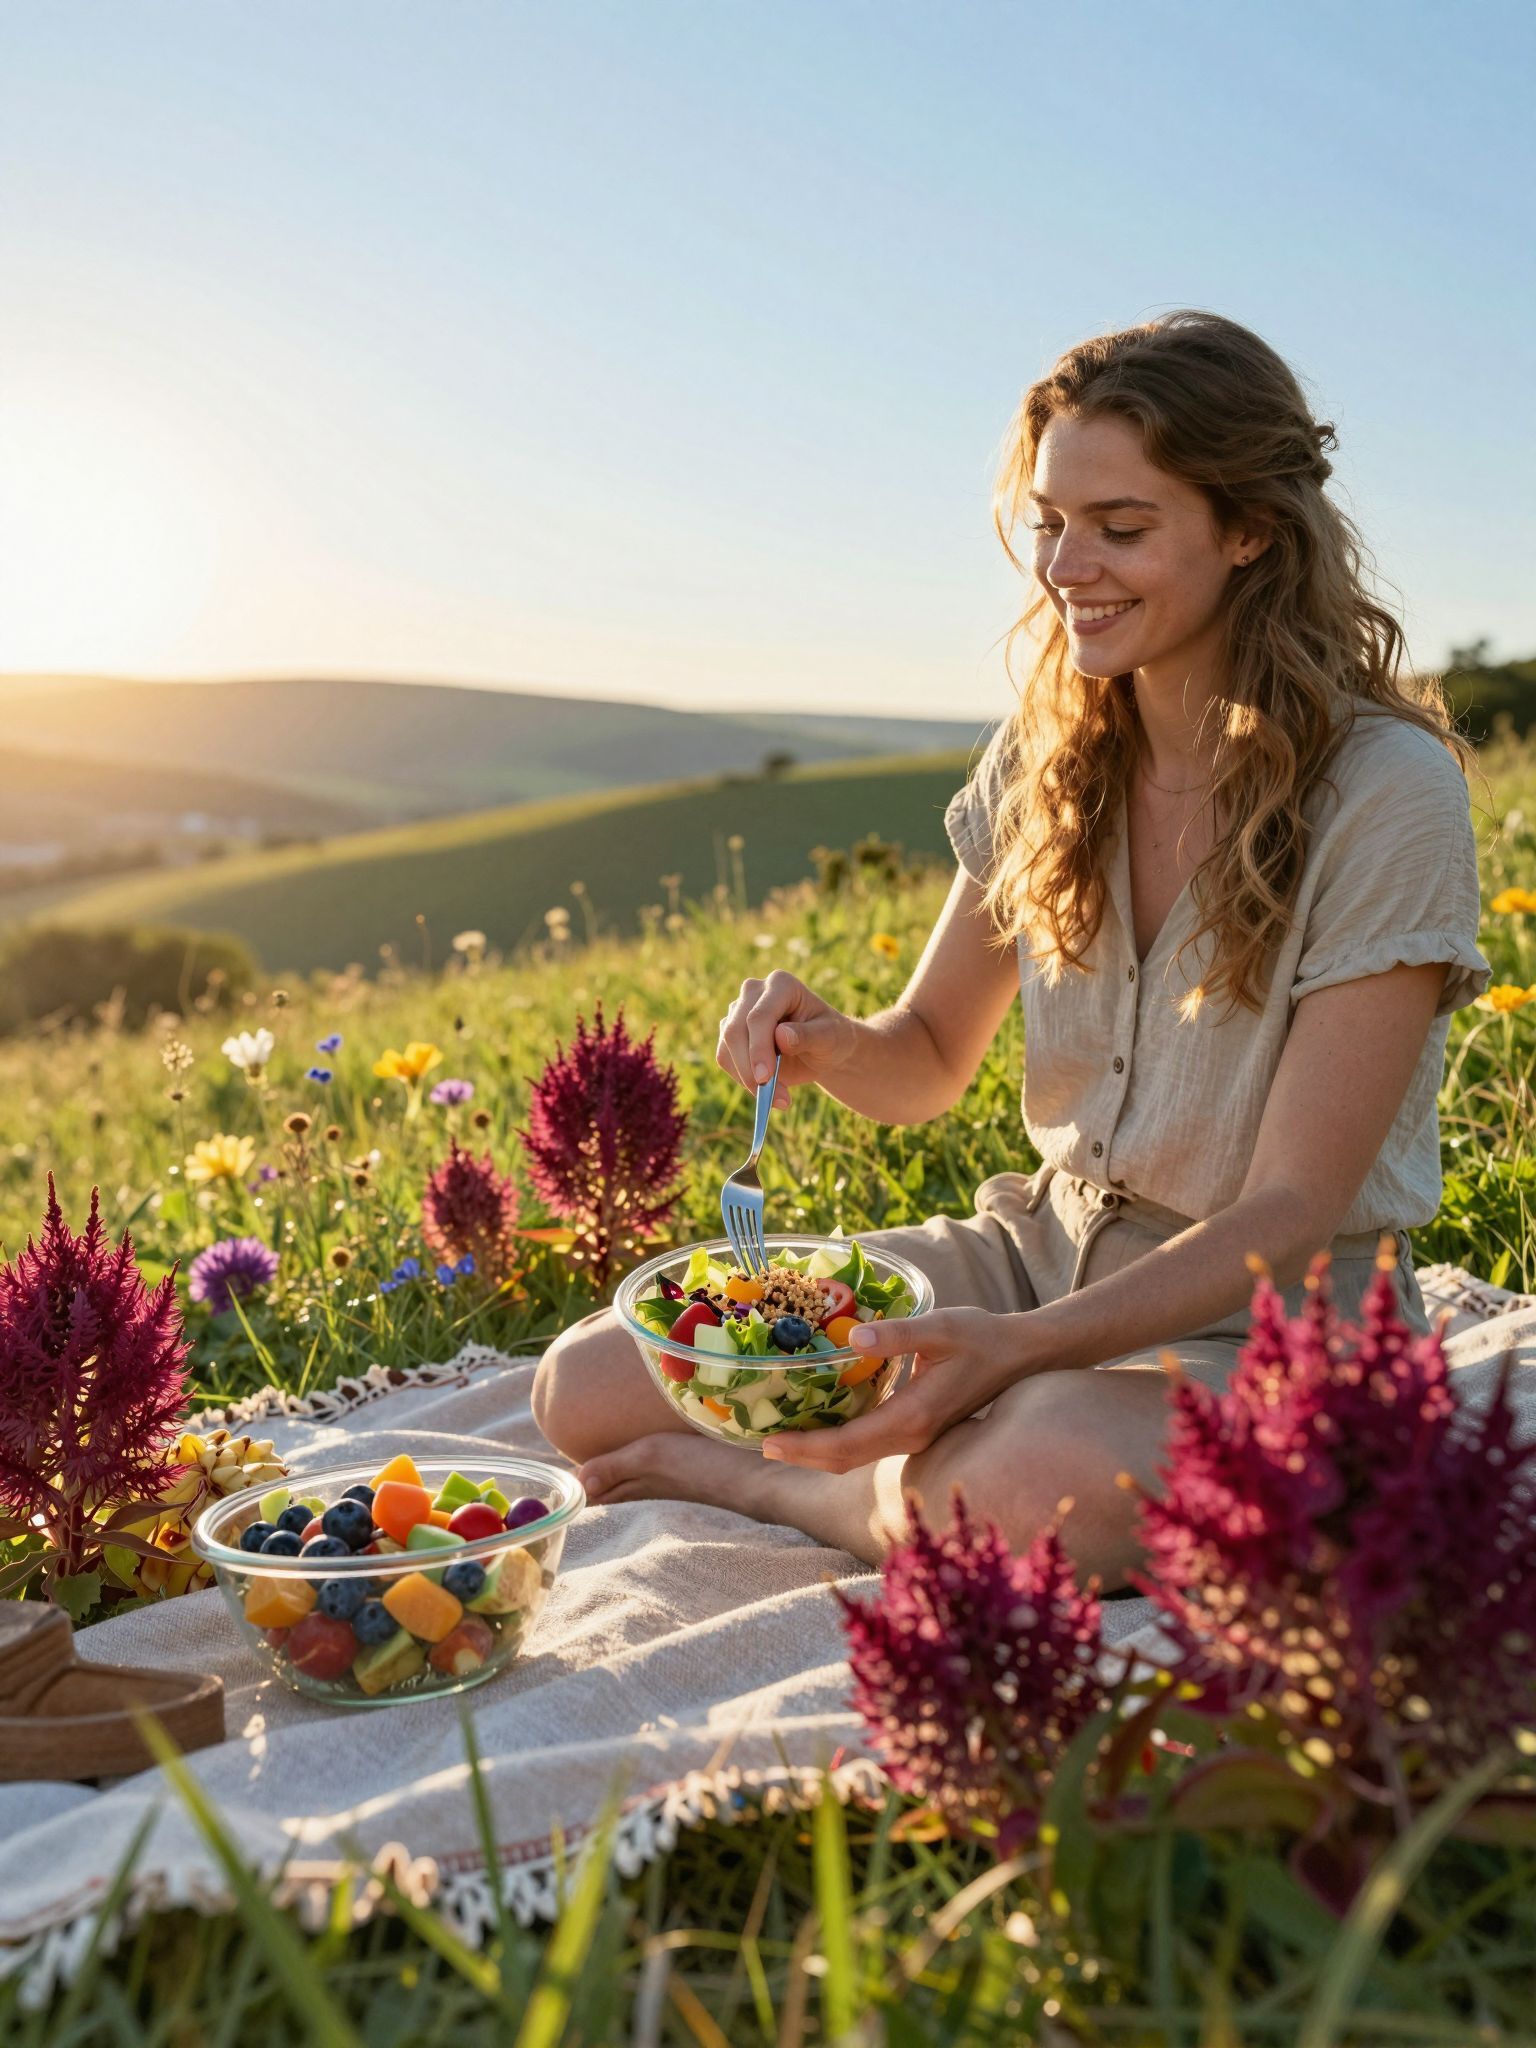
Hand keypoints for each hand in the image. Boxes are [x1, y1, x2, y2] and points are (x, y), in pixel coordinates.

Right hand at [717, 969, 859, 1106]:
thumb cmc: (831, 1037)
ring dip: (747, 1079)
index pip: (759, 1016)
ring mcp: (738, 1010)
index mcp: (781, 984)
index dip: (758, 1048)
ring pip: (727, 1047)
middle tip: (770, 1098)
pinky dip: (743, 1080)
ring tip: (779, 1100)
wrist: (822, 1048)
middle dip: (749, 1069)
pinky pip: (725, 1058)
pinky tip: (768, 1092)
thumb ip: (808, 1035)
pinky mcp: (730, 1031)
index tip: (765, 1079)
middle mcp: (754, 992)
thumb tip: (781, 1035)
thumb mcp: (830, 1038)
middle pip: (736, 1030)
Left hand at [761, 1307, 1035, 1472]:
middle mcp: (912, 1435)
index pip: (847, 1445)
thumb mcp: (942, 1326)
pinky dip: (839, 1440)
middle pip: (845, 1460)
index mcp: (913, 1416)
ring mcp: (917, 1435)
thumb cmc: (982, 1336)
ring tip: (781, 1436)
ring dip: (818, 1451)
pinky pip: (869, 1443)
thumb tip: (854, 1338)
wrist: (1023, 1354)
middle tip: (760, 1443)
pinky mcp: (919, 1427)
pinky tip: (822, 1420)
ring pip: (857, 1455)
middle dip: (802, 1455)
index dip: (805, 1448)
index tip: (769, 1444)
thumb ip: (899, 1334)